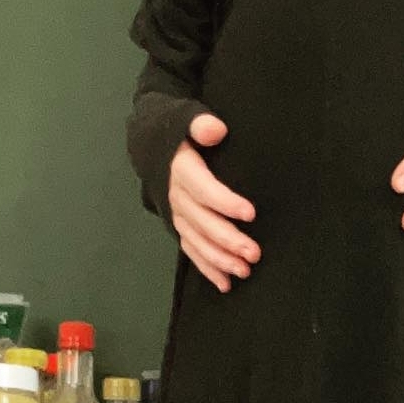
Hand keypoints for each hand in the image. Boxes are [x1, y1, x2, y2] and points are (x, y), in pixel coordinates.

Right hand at [169, 113, 259, 291]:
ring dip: (219, 259)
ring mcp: (177, 215)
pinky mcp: (179, 226)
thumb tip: (215, 129)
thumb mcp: (185, 118)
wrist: (150, 145)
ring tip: (244, 271)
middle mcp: (176, 196)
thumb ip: (200, 123)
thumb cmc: (178, 131)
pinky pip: (192, 251)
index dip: (225, 202)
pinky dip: (208, 268)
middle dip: (227, 240)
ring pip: (197, 241)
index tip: (250, 213)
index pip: (203, 189)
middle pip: (202, 222)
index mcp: (180, 170)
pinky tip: (226, 284)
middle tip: (254, 253)